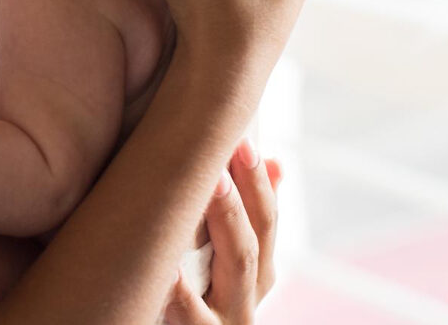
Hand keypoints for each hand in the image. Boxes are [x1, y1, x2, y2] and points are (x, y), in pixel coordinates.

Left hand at [163, 140, 281, 324]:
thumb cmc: (194, 295)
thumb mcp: (222, 260)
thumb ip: (246, 216)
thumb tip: (276, 162)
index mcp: (256, 271)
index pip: (266, 219)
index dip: (258, 181)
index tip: (244, 140)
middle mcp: (247, 296)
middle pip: (253, 241)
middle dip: (241, 196)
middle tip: (224, 156)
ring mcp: (227, 320)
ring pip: (236, 271)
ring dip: (225, 224)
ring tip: (210, 185)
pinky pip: (194, 317)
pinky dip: (183, 293)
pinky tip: (171, 265)